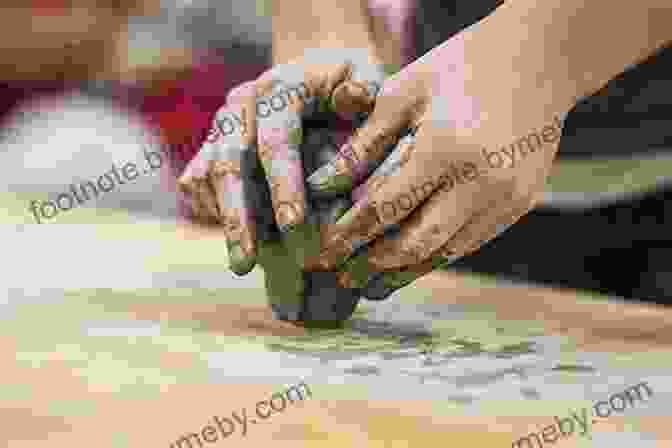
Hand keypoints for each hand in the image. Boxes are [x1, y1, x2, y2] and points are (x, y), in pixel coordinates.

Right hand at [177, 94, 363, 322]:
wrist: (319, 88)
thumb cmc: (353, 92)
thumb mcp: (369, 82)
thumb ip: (366, 90)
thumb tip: (351, 97)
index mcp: (282, 87)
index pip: (276, 139)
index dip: (283, 183)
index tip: (293, 226)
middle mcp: (243, 104)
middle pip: (230, 161)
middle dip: (239, 214)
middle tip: (249, 262)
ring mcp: (222, 126)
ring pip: (208, 175)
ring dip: (226, 221)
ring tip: (243, 264)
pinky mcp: (210, 147)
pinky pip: (198, 181)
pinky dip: (214, 211)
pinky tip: (240, 242)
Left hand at [304, 28, 574, 299]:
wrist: (537, 60)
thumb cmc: (459, 67)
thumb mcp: (403, 94)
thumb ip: (363, 144)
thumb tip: (322, 186)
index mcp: (445, 148)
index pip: (385, 208)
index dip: (349, 235)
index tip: (323, 252)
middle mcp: (480, 182)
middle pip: (416, 243)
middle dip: (374, 265)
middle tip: (342, 276)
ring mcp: (506, 198)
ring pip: (446, 252)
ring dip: (405, 270)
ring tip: (372, 282)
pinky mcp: (520, 204)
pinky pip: (471, 242)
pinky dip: (437, 254)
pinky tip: (412, 260)